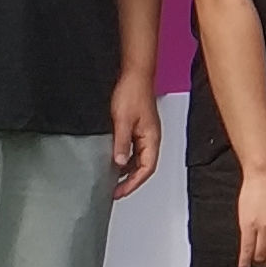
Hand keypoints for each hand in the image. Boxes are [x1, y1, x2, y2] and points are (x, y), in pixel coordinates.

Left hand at [110, 84, 160, 201]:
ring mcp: (145, 133)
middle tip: (116, 191)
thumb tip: (118, 163)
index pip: (146, 169)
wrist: (135, 75)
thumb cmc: (133, 92)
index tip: (120, 192)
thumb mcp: (122, 120)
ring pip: (139, 159)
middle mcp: (151, 138)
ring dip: (128, 171)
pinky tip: (115, 160)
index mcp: (152, 139)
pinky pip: (134, 150)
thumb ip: (121, 143)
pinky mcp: (139, 128)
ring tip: (114, 180)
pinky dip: (125, 159)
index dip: (133, 183)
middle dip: (131, 181)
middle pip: (144, 167)